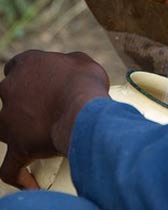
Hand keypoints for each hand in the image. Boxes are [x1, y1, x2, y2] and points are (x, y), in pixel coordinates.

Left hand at [0, 50, 109, 188]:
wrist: (82, 110)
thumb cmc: (85, 82)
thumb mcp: (82, 62)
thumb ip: (69, 63)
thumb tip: (70, 71)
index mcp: (27, 64)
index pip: (16, 65)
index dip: (26, 74)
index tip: (40, 81)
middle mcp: (11, 88)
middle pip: (8, 94)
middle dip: (23, 100)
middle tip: (45, 107)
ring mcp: (8, 119)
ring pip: (3, 127)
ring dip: (16, 130)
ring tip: (37, 137)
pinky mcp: (16, 146)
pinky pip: (9, 167)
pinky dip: (18, 174)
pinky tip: (28, 180)